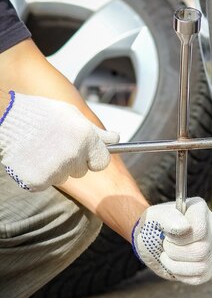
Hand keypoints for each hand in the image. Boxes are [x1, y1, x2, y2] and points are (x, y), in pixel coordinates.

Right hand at [0, 90, 118, 190]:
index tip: (84, 153)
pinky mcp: (38, 181)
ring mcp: (56, 170)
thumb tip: (115, 139)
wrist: (7, 118)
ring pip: (62, 177)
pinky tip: (31, 158)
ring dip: (54, 168)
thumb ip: (95, 131)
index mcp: (86, 139)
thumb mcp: (72, 115)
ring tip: (41, 149)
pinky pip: (44, 183)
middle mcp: (74, 156)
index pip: (102, 162)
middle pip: (81, 170)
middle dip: (72, 161)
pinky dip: (38, 175)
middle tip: (55, 146)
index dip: (92, 158)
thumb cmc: (39, 114)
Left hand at [132, 197, 211, 284]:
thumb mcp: (155, 217)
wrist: (152, 237)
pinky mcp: (211, 265)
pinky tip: (174, 264)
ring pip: (202, 266)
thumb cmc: (154, 224)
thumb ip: (168, 218)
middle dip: (175, 252)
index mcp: (200, 209)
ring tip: (168, 255)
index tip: (167, 235)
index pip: (199, 230)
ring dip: (176, 265)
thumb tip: (184, 227)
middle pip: (201, 250)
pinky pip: (200, 277)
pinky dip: (181, 274)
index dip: (178, 238)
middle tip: (165, 246)